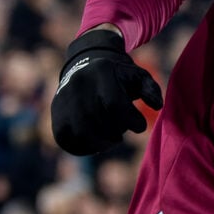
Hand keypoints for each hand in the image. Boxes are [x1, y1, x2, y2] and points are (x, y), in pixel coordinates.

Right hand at [50, 28, 162, 155]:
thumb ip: (151, 90)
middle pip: (97, 121)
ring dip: (100, 143)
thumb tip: (157, 106)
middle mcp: (79, 83)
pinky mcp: (56, 113)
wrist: (87, 66)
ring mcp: (64, 98)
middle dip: (115, 134)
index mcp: (102, 70)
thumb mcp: (139, 77)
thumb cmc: (119, 77)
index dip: (131, 121)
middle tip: (122, 133)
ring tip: (111, 140)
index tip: (140, 127)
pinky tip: (97, 143)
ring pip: (80, 133)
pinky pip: (66, 139)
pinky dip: (83, 147)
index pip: (114, 104)